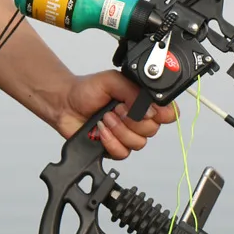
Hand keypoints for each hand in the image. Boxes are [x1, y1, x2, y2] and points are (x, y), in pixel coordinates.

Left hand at [55, 70, 177, 159]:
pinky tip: (101, 130)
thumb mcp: (112, 80)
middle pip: (153, 129)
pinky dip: (110, 141)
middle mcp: (138, 119)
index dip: (162, 113)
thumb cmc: (87, 90)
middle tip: (116, 108)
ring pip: (138, 142)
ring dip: (119, 129)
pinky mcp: (115, 148)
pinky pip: (123, 152)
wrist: (65, 103)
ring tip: (105, 117)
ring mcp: (127, 134)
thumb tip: (150, 108)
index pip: (168, 112)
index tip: (148, 109)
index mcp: (142, 101)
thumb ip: (133, 90)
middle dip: (132, 119)